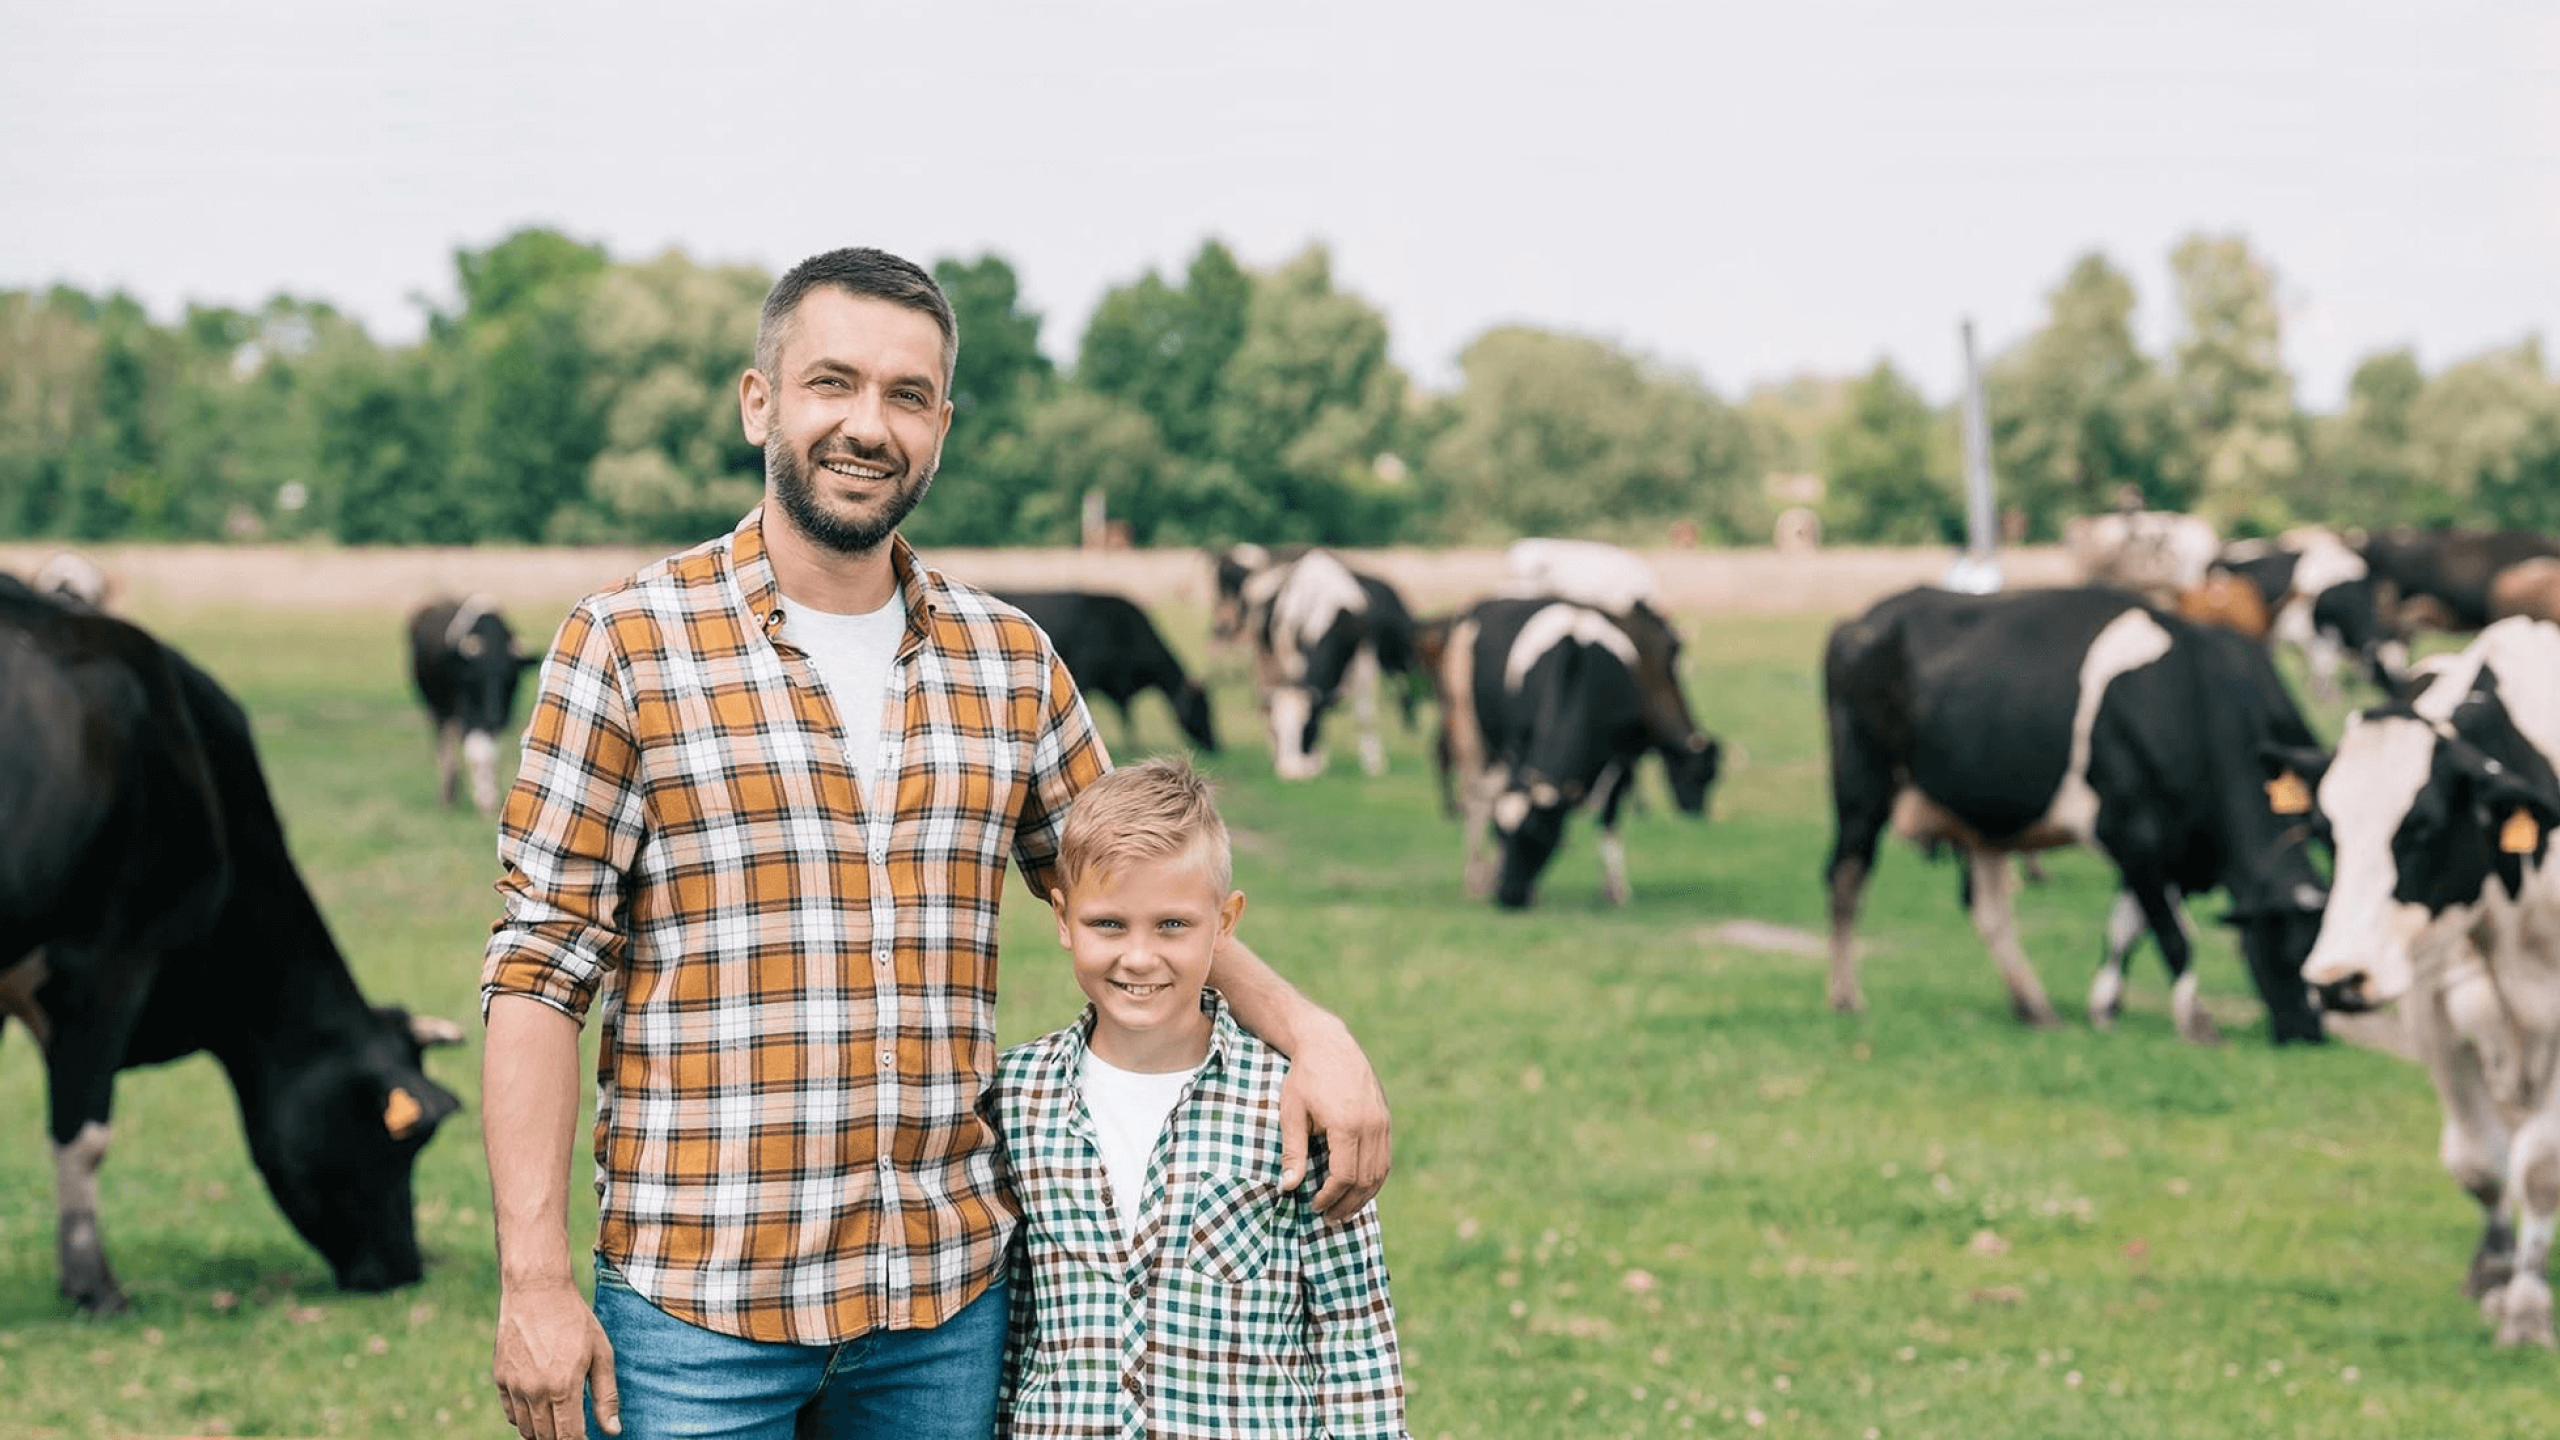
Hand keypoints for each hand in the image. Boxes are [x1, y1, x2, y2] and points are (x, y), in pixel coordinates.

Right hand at [494, 1276, 619, 1438]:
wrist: (537, 1292)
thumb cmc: (575, 1320)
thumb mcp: (601, 1354)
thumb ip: (606, 1396)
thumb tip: (613, 1431)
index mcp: (563, 1388)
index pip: (568, 1437)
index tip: (587, 1439)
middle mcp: (535, 1392)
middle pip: (546, 1437)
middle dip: (562, 1438)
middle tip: (575, 1428)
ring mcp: (514, 1386)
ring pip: (527, 1430)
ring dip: (543, 1432)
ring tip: (559, 1419)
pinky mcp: (500, 1379)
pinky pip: (511, 1414)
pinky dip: (524, 1419)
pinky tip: (540, 1407)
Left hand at [1277, 1020, 1391, 1222]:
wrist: (1328, 1043)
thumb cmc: (1305, 1077)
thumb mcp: (1292, 1113)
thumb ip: (1293, 1152)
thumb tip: (1288, 1188)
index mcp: (1346, 1124)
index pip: (1344, 1175)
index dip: (1330, 1196)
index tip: (1314, 1205)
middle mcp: (1371, 1125)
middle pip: (1365, 1179)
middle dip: (1347, 1203)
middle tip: (1330, 1219)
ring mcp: (1382, 1121)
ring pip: (1380, 1172)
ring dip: (1364, 1196)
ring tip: (1345, 1211)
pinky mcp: (1385, 1119)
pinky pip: (1385, 1158)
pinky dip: (1374, 1179)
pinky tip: (1358, 1189)